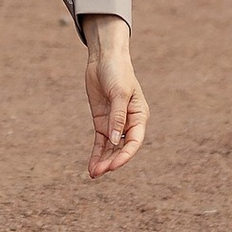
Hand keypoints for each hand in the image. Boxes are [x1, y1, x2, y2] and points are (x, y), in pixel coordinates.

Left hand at [80, 16, 147, 178]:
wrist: (104, 57)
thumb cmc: (118, 71)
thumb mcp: (119, 92)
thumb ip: (118, 116)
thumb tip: (114, 140)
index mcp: (139, 116)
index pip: (134, 141)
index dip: (124, 155)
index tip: (113, 166)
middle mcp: (129, 122)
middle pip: (121, 147)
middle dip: (111, 161)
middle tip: (98, 172)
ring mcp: (114, 123)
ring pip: (110, 148)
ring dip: (103, 161)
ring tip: (93, 174)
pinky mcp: (102, 121)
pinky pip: (100, 142)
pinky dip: (96, 153)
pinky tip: (92, 166)